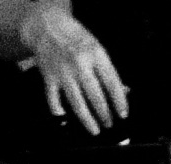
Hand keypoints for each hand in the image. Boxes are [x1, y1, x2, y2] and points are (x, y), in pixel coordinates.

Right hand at [21, 1, 128, 132]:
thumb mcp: (96, 48)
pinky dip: (59, 111)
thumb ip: (108, 70)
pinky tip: (65, 117)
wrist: (47, 26)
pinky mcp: (49, 78)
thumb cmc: (75, 38)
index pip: (112, 82)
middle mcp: (80, 64)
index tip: (123, 114)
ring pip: (77, 103)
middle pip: (96, 96)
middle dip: (104, 114)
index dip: (119, 101)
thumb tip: (123, 92)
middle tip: (109, 124)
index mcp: (95, 54)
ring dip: (88, 120)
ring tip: (95, 129)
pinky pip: (54, 100)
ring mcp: (64, 72)